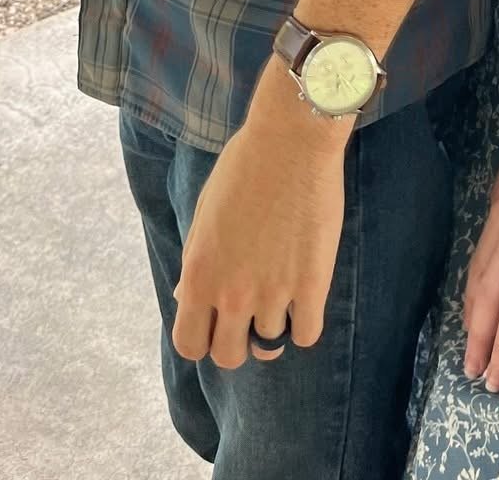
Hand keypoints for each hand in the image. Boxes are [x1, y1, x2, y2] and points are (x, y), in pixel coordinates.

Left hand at [173, 63, 349, 368]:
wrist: (291, 141)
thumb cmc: (244, 166)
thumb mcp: (204, 214)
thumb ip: (195, 262)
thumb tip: (186, 298)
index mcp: (199, 275)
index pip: (189, 345)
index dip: (202, 338)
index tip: (215, 323)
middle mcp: (232, 293)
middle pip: (229, 356)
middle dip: (237, 341)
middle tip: (249, 316)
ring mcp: (274, 293)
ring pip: (270, 345)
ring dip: (274, 324)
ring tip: (282, 292)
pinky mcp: (312, 286)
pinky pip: (306, 335)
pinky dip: (304, 324)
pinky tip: (305, 300)